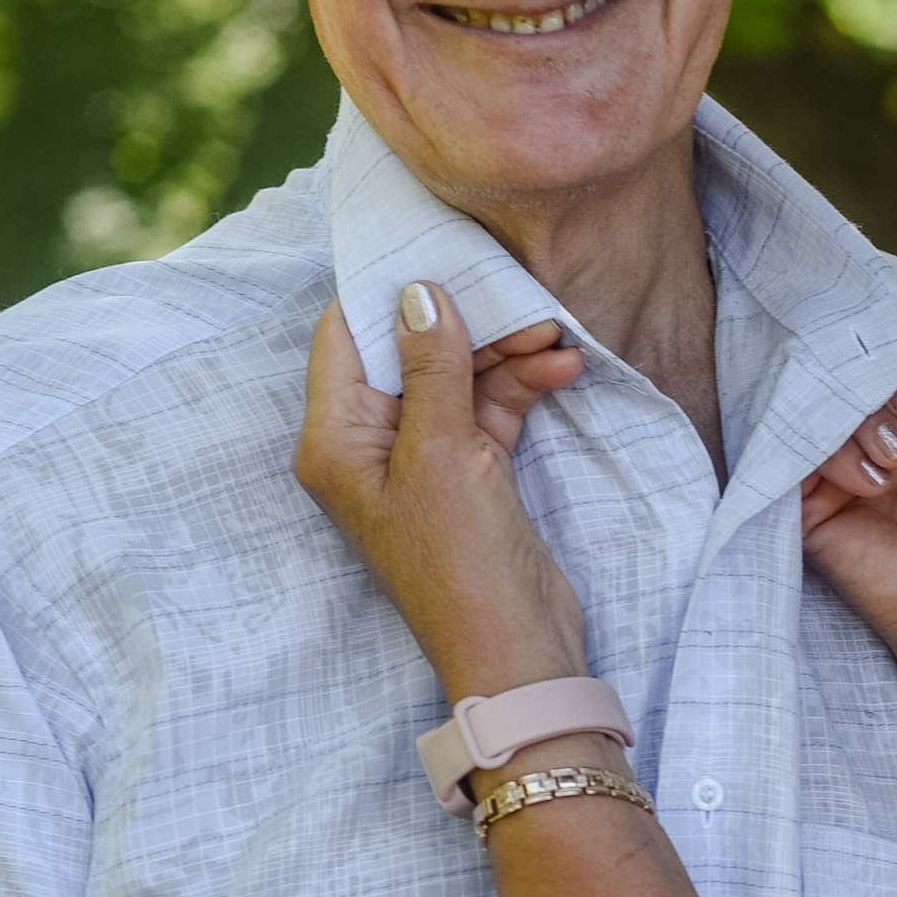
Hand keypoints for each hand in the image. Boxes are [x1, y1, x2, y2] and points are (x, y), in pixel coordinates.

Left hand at [294, 284, 585, 702]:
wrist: (517, 650)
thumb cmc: (462, 564)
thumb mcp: (444, 453)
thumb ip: (432, 367)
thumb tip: (417, 292)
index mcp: (333, 440)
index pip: (345, 335)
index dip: (387, 289)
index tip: (435, 246)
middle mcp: (366, 444)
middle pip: (406, 349)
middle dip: (466, 320)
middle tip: (521, 298)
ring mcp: (419, 458)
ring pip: (455, 375)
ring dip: (505, 352)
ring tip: (557, 337)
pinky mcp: (467, 472)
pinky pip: (487, 407)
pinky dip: (521, 386)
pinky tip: (563, 367)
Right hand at [799, 314, 896, 513]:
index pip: (872, 339)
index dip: (892, 334)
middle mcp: (862, 424)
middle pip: (835, 366)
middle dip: (874, 378)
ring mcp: (833, 465)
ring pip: (812, 410)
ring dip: (859, 425)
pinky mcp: (809, 510)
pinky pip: (793, 463)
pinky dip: (834, 461)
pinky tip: (875, 483)